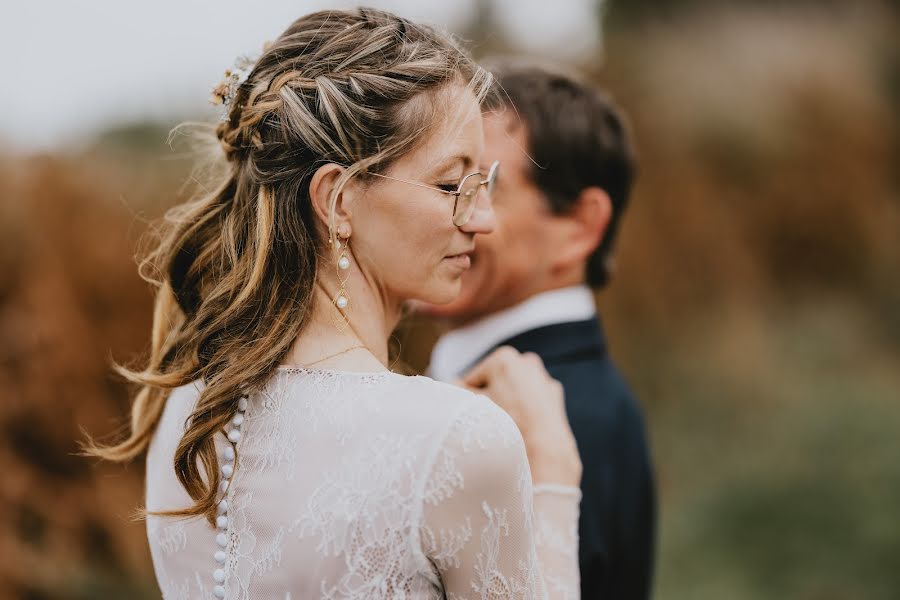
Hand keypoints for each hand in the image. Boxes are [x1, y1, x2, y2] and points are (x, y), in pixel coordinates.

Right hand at [458, 346, 581, 487]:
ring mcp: (543, 378)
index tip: (467, 413)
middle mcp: (527, 362)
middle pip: (495, 381)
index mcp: (504, 358)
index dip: (466, 397)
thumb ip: (459, 390)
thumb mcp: (474, 406)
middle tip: (484, 419)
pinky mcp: (554, 395)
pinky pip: (532, 400)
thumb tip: (452, 382)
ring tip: (502, 425)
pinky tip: (520, 426)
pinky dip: (525, 409)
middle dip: (489, 397)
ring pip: (514, 390)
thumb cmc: (505, 424)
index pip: (473, 379)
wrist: (543, 449)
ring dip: (507, 402)